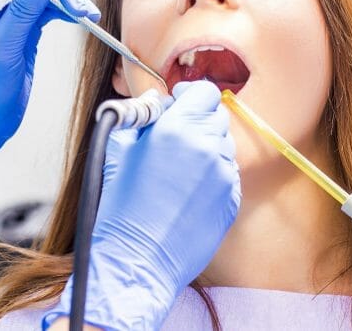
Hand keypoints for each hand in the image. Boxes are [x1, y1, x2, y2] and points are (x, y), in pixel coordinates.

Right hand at [45, 81, 240, 329]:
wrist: (137, 258)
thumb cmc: (120, 204)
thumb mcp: (118, 148)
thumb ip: (142, 117)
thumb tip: (158, 103)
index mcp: (178, 129)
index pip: (205, 91)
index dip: (190, 95)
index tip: (178, 103)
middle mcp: (208, 147)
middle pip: (217, 115)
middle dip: (197, 120)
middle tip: (174, 137)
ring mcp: (225, 174)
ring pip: (224, 145)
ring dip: (206, 147)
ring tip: (178, 169)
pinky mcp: (232, 199)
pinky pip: (228, 173)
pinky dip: (212, 174)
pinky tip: (187, 191)